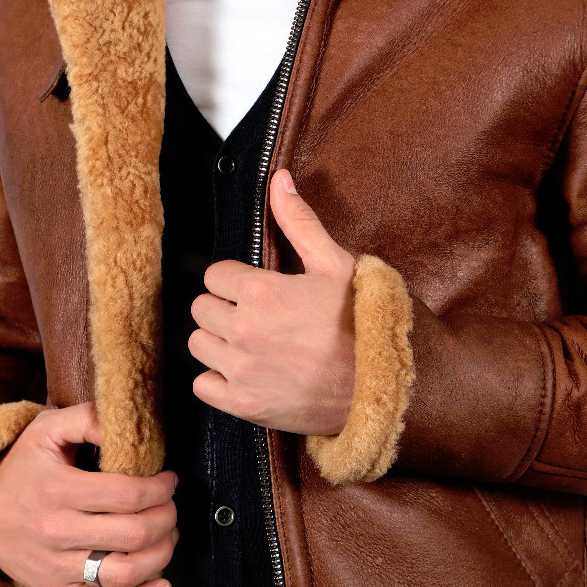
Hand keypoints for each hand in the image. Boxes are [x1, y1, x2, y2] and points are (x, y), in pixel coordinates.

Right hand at [0, 402, 177, 586]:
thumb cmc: (19, 466)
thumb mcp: (45, 429)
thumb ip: (87, 418)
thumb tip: (126, 425)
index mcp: (58, 490)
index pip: (128, 495)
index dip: (160, 488)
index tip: (168, 480)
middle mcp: (57, 532)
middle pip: (133, 534)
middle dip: (167, 517)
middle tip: (170, 504)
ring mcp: (56, 568)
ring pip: (124, 573)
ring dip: (161, 555)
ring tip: (169, 535)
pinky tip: (163, 586)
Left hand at [189, 168, 356, 433]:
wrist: (388, 386)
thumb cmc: (366, 322)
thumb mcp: (337, 264)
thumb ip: (299, 222)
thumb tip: (279, 180)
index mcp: (261, 292)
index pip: (213, 275)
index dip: (235, 279)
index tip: (258, 288)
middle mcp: (245, 331)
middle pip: (201, 308)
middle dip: (225, 307)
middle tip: (258, 315)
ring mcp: (243, 372)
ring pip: (198, 345)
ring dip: (219, 341)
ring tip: (252, 342)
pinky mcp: (245, 406)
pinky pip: (203, 386)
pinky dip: (219, 379)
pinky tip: (247, 371)